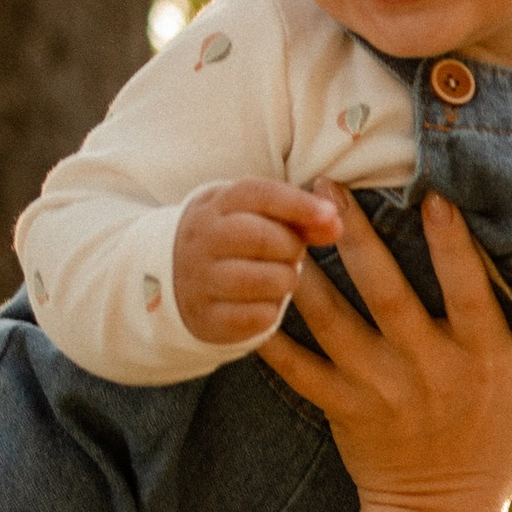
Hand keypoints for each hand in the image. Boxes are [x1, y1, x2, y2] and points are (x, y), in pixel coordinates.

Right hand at [174, 176, 344, 344]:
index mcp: (216, 205)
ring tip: (280, 278)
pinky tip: (264, 303)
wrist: (176, 278)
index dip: (298, 204)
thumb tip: (335, 222)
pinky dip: (270, 311)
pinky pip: (254, 317)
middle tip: (292, 254)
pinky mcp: (205, 317)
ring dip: (284, 280)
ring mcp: (198, 279)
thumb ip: (300, 217)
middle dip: (290, 246)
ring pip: (259, 280)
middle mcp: (201, 239)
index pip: (257, 194)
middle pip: (259, 236)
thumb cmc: (235, 242)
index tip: (331, 217)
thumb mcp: (258, 218)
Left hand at [257, 192, 511, 511]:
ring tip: (280, 228)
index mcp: (482, 362)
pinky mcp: (342, 411)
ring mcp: (380, 392)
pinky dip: (272, 337)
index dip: (453, 247)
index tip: (434, 195)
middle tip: (326, 186)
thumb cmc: (505, 449)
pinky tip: (249, 296)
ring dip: (306, 275)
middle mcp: (428, 372)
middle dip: (357, 238)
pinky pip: (300, 371)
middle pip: (387, 296)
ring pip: (334, 324)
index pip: (470, 294)